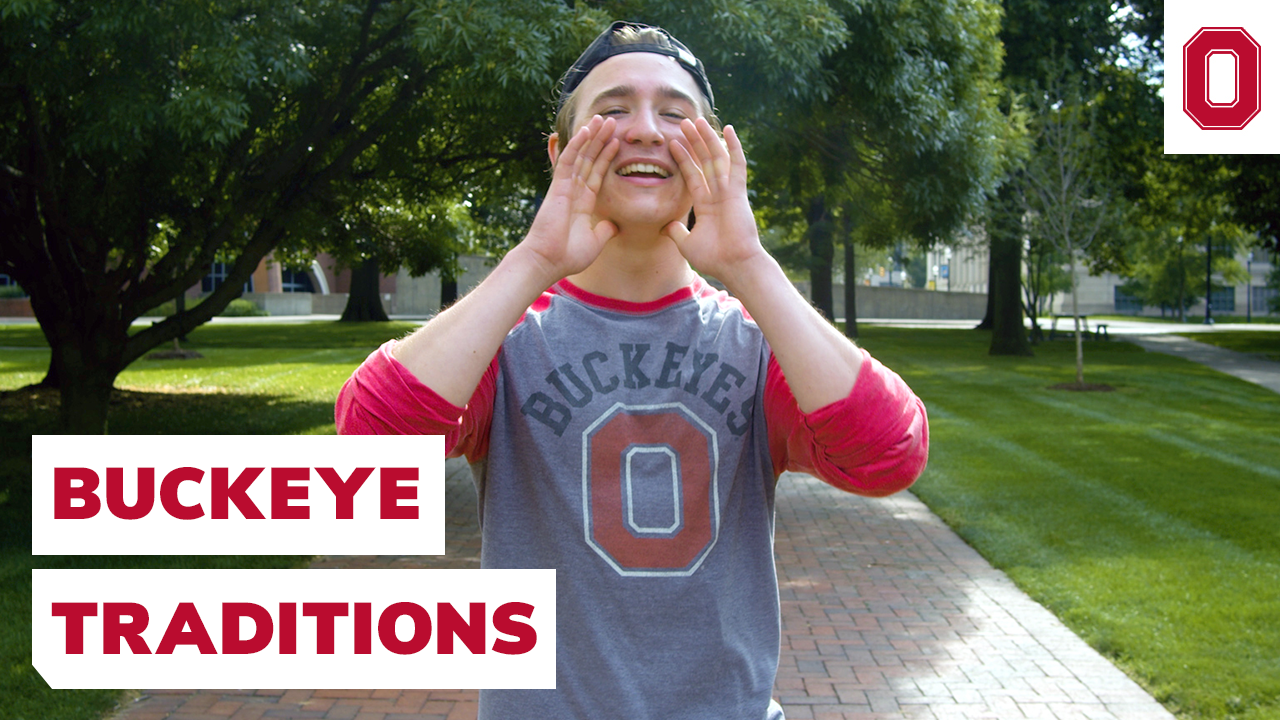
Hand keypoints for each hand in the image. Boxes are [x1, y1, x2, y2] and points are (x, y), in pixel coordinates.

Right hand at [521, 115, 620, 283]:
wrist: (548, 261)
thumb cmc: (567, 255)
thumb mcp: (595, 241)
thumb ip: (604, 230)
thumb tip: (614, 225)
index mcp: (583, 202)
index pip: (597, 173)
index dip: (607, 157)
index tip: (617, 142)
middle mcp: (574, 190)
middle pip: (590, 159)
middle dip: (601, 140)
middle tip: (611, 121)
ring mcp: (565, 186)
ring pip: (580, 155)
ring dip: (591, 136)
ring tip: (603, 118)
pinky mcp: (558, 186)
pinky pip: (569, 160)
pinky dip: (577, 144)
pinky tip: (586, 130)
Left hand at [662, 119, 764, 283]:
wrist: (734, 265)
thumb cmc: (714, 258)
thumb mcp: (687, 243)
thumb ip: (677, 232)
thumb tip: (666, 225)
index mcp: (706, 204)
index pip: (692, 175)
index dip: (683, 158)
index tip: (673, 143)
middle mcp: (718, 194)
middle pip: (704, 161)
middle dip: (694, 142)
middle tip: (684, 123)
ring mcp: (729, 191)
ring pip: (717, 158)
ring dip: (707, 139)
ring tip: (697, 120)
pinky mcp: (738, 192)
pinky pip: (737, 165)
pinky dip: (734, 147)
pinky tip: (728, 129)